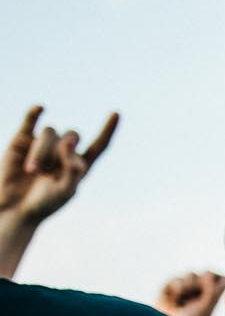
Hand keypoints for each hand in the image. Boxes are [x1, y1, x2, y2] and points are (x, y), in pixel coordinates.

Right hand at [1, 106, 117, 224]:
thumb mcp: (64, 191)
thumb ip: (72, 169)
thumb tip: (69, 141)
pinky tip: (40, 108)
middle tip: (45, 171)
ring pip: (50, 132)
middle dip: (60, 151)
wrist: (15, 207)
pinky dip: (34, 114)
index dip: (107, 130)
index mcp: (80, 164)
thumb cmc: (44, 203)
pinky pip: (31, 121)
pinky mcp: (22, 139)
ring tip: (32, 170)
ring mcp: (43, 143)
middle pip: (72, 135)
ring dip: (42, 151)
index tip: (116, 113)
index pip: (99, 144)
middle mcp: (64, 151)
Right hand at [153, 271, 224, 315]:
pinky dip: (175, 288)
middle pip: (206, 274)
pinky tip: (172, 299)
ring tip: (182, 299)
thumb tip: (209, 273)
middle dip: (201, 283)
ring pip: (192, 274)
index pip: (221, 280)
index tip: (212, 283)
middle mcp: (201, 293)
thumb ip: (211, 291)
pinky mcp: (171, 287)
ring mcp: (186, 289)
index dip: (218, 278)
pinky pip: (176, 278)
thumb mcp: (205, 308)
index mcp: (213, 299)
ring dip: (188, 285)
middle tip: (196, 295)